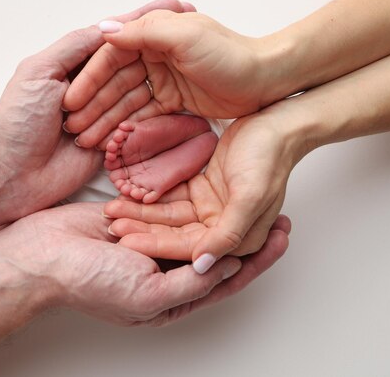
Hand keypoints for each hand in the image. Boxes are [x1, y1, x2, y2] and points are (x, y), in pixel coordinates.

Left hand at [0, 0, 196, 219]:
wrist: (12, 176)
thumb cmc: (16, 123)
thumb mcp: (39, 72)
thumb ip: (73, 46)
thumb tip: (109, 26)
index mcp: (71, 64)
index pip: (113, 37)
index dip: (141, 21)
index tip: (172, 6)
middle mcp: (89, 85)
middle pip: (130, 62)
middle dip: (160, 46)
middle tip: (192, 26)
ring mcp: (102, 113)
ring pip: (136, 91)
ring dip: (155, 79)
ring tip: (190, 61)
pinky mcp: (110, 140)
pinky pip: (136, 124)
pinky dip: (151, 113)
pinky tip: (180, 97)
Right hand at [0, 202, 289, 325]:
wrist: (43, 254)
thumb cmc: (88, 282)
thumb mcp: (149, 296)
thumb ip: (192, 283)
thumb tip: (230, 267)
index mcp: (172, 296)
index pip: (227, 278)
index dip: (257, 260)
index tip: (281, 236)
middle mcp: (166, 271)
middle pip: (219, 251)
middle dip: (248, 234)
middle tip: (278, 211)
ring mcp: (152, 244)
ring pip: (199, 227)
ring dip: (224, 213)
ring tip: (248, 193)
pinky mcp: (138, 221)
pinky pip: (171, 210)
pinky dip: (191, 200)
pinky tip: (210, 185)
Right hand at [62, 11, 279, 147]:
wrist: (265, 79)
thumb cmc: (230, 54)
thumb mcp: (185, 37)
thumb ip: (143, 32)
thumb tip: (103, 30)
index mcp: (154, 35)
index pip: (110, 58)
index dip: (89, 80)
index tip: (71, 102)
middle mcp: (155, 56)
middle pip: (114, 82)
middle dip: (92, 106)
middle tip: (73, 129)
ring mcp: (164, 80)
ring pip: (126, 101)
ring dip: (105, 120)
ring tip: (86, 140)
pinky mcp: (175, 101)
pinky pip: (144, 115)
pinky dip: (128, 127)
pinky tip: (112, 141)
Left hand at [104, 106, 303, 271]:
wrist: (277, 123)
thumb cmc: (269, 157)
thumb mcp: (251, 197)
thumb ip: (228, 234)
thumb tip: (203, 266)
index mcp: (239, 239)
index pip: (189, 248)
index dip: (156, 245)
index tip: (126, 241)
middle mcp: (222, 228)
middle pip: (175, 234)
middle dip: (143, 230)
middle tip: (112, 225)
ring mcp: (211, 209)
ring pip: (170, 216)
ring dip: (143, 213)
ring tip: (113, 209)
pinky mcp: (203, 190)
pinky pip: (172, 196)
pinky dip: (152, 196)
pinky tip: (129, 194)